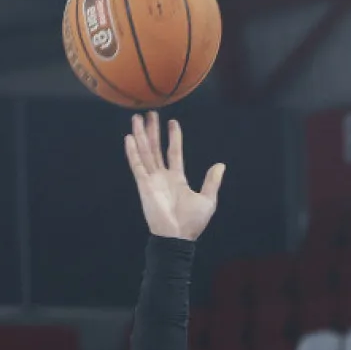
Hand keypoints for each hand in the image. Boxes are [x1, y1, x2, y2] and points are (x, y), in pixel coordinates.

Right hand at [125, 114, 224, 240]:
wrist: (178, 236)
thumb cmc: (192, 222)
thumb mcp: (207, 199)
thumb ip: (212, 181)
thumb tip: (220, 165)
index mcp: (177, 179)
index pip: (174, 153)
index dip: (174, 137)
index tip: (173, 122)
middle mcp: (162, 177)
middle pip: (156, 148)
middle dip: (153, 131)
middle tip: (150, 113)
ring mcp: (152, 179)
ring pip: (145, 152)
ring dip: (141, 135)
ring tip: (137, 118)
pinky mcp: (143, 185)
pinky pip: (137, 165)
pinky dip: (133, 151)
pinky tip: (129, 138)